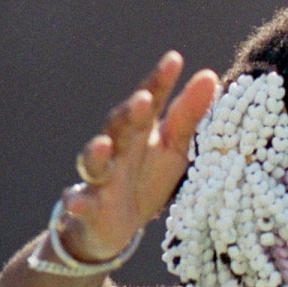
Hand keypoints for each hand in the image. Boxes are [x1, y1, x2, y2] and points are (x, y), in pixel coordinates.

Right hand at [60, 52, 218, 260]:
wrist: (115, 226)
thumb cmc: (145, 179)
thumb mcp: (172, 148)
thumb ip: (188, 115)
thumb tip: (210, 75)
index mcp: (138, 132)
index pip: (148, 102)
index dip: (158, 82)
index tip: (174, 60)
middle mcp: (116, 149)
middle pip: (119, 127)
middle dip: (129, 114)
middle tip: (144, 99)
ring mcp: (99, 178)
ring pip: (94, 162)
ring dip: (97, 153)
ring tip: (105, 144)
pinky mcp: (88, 208)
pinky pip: (80, 204)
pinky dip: (77, 203)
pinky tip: (77, 202)